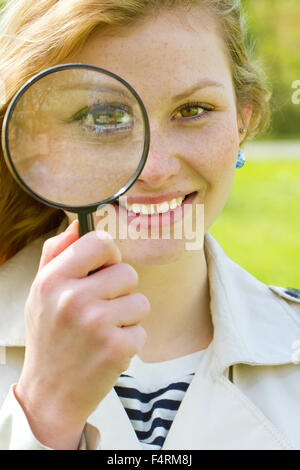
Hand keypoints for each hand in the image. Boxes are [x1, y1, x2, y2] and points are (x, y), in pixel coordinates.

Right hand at [15, 221, 149, 448]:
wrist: (50, 393)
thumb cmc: (49, 336)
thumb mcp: (40, 293)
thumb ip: (56, 253)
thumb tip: (78, 223)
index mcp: (53, 280)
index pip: (101, 242)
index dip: (109, 255)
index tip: (104, 270)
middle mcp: (73, 298)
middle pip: (127, 272)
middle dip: (120, 291)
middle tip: (100, 311)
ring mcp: (96, 323)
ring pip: (140, 301)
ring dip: (127, 317)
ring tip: (103, 331)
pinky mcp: (116, 347)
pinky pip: (142, 329)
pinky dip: (130, 341)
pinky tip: (107, 350)